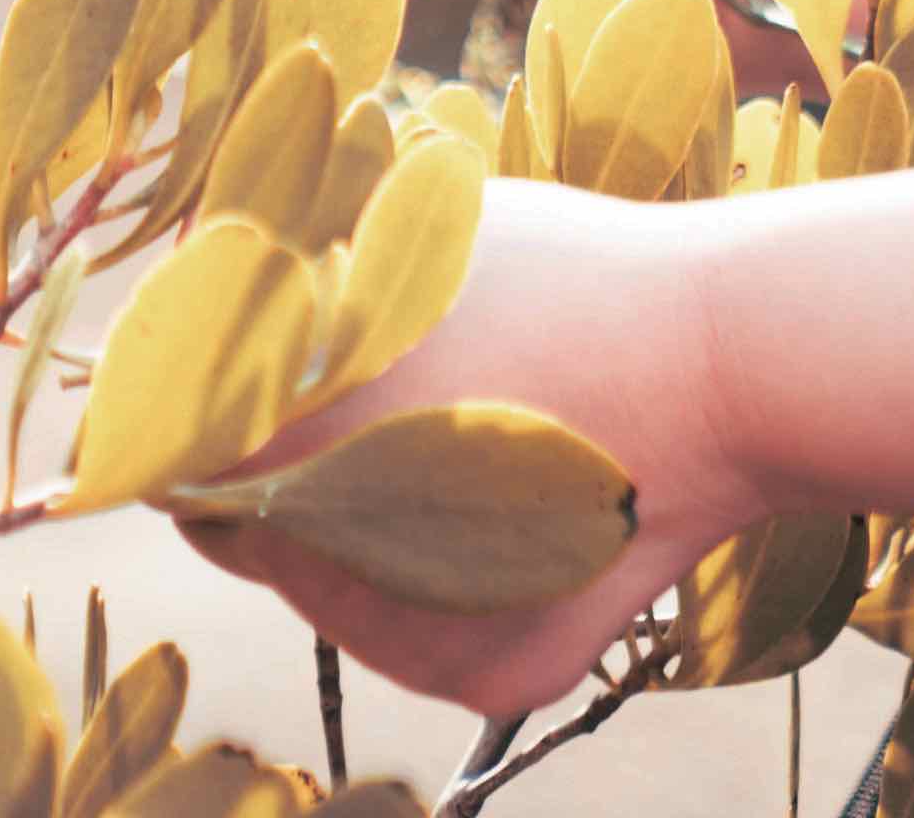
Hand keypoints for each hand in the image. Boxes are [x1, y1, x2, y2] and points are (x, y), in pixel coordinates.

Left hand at [171, 171, 768, 717]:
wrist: (730, 363)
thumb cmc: (569, 277)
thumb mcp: (412, 237)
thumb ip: (307, 279)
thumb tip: (228, 288)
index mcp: (294, 443)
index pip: (182, 458)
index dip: (191, 422)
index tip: (217, 389)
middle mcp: (338, 562)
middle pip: (252, 534)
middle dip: (280, 474)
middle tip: (349, 408)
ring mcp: (418, 636)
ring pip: (335, 593)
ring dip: (354, 533)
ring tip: (447, 444)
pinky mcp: (491, 675)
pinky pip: (423, 632)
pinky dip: (441, 583)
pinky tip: (503, 509)